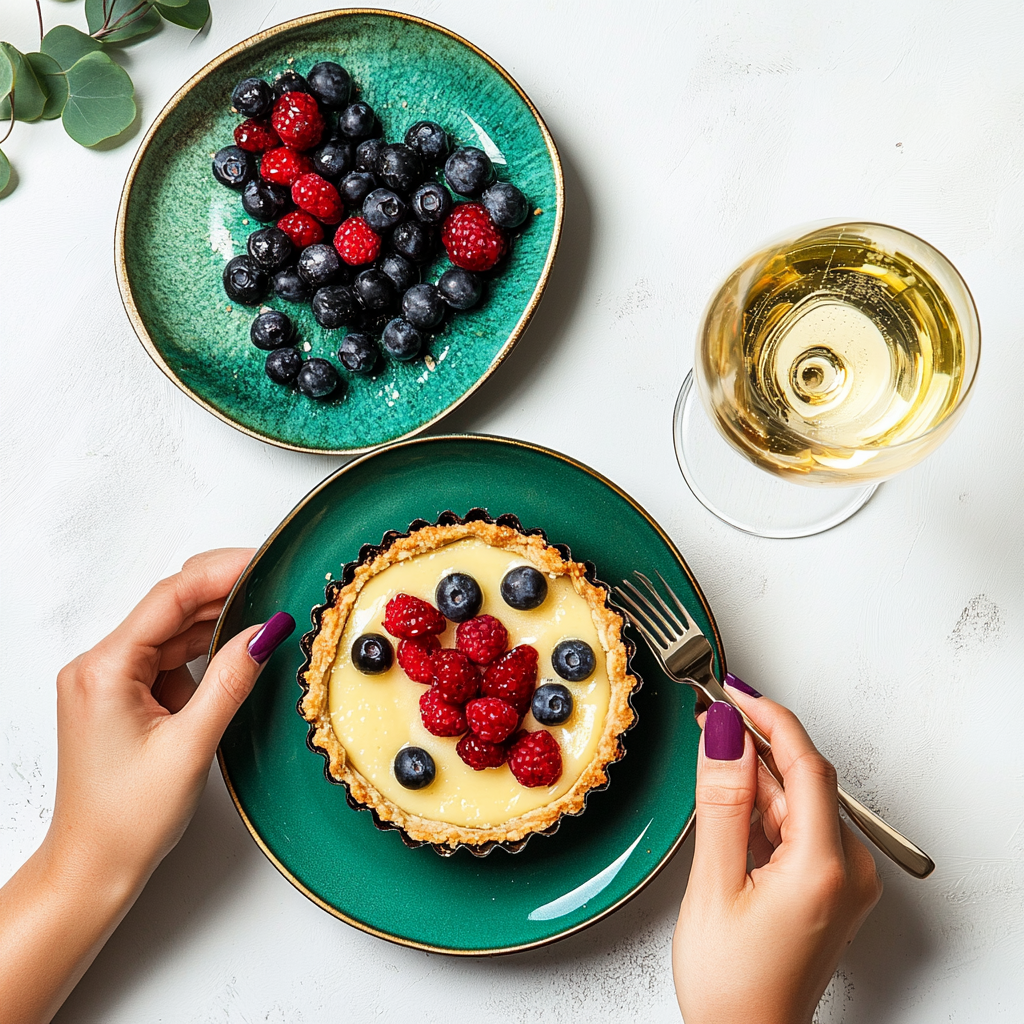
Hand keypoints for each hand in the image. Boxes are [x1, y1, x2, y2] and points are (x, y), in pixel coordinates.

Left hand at [0, 548, 294, 1023]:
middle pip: (171, 608)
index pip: (170, 598)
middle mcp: (99, 666)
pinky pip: (170, 658)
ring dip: (218, 625)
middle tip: (277, 583)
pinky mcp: (123, 696)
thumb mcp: (190, 745)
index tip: (264, 561)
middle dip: (225, 594)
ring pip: (173, 632)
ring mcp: (110, 680)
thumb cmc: (125, 820)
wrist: (91, 869)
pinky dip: (204, 653)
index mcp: (104, 670)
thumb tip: (265, 631)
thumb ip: (231, 680)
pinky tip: (238, 651)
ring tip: (267, 616)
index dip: (221, 574)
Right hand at [673, 682, 881, 1023]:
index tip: (733, 690)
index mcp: (824, 866)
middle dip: (753, 747)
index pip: (806, 764)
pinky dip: (762, 811)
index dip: (769, 718)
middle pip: (802, 781)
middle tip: (707, 720)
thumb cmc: (733, 985)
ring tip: (710, 766)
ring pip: (797, 803)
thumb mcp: (714, 884)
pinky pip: (797, 828)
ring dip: (754, 780)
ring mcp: (841, 880)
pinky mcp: (829, 888)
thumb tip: (726, 734)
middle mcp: (847, 870)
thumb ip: (721, 802)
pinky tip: (731, 811)